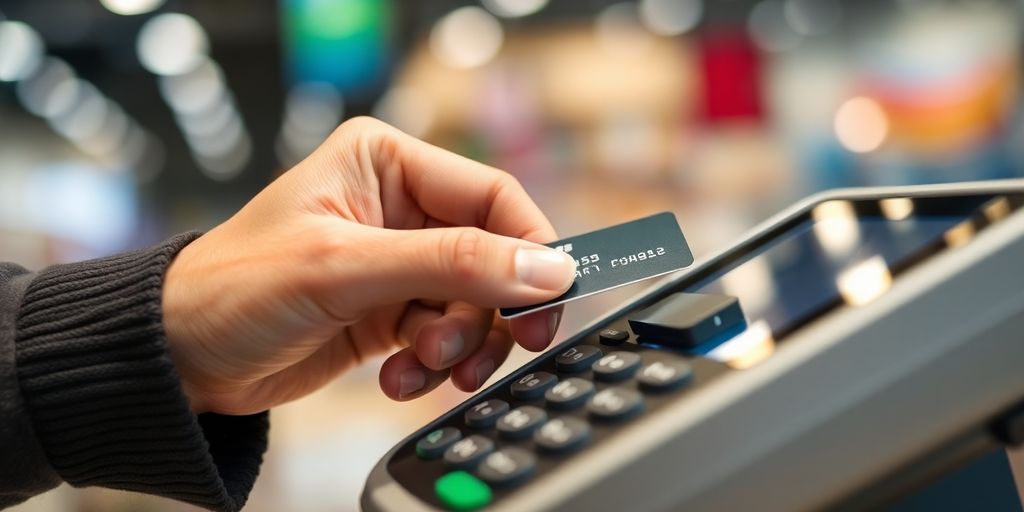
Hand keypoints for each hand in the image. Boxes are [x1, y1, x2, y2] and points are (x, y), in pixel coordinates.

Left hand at [161, 117, 574, 414]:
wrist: (180, 359)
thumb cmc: (234, 288)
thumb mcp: (346, 268)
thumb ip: (452, 264)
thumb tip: (544, 268)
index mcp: (386, 162)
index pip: (492, 196)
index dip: (530, 247)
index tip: (548, 298)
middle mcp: (399, 206)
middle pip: (492, 256)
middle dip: (486, 311)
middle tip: (492, 350)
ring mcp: (397, 261)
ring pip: (474, 304)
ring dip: (457, 346)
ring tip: (420, 367)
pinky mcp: (392, 310)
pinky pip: (445, 337)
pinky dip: (431, 365)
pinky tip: (396, 379)